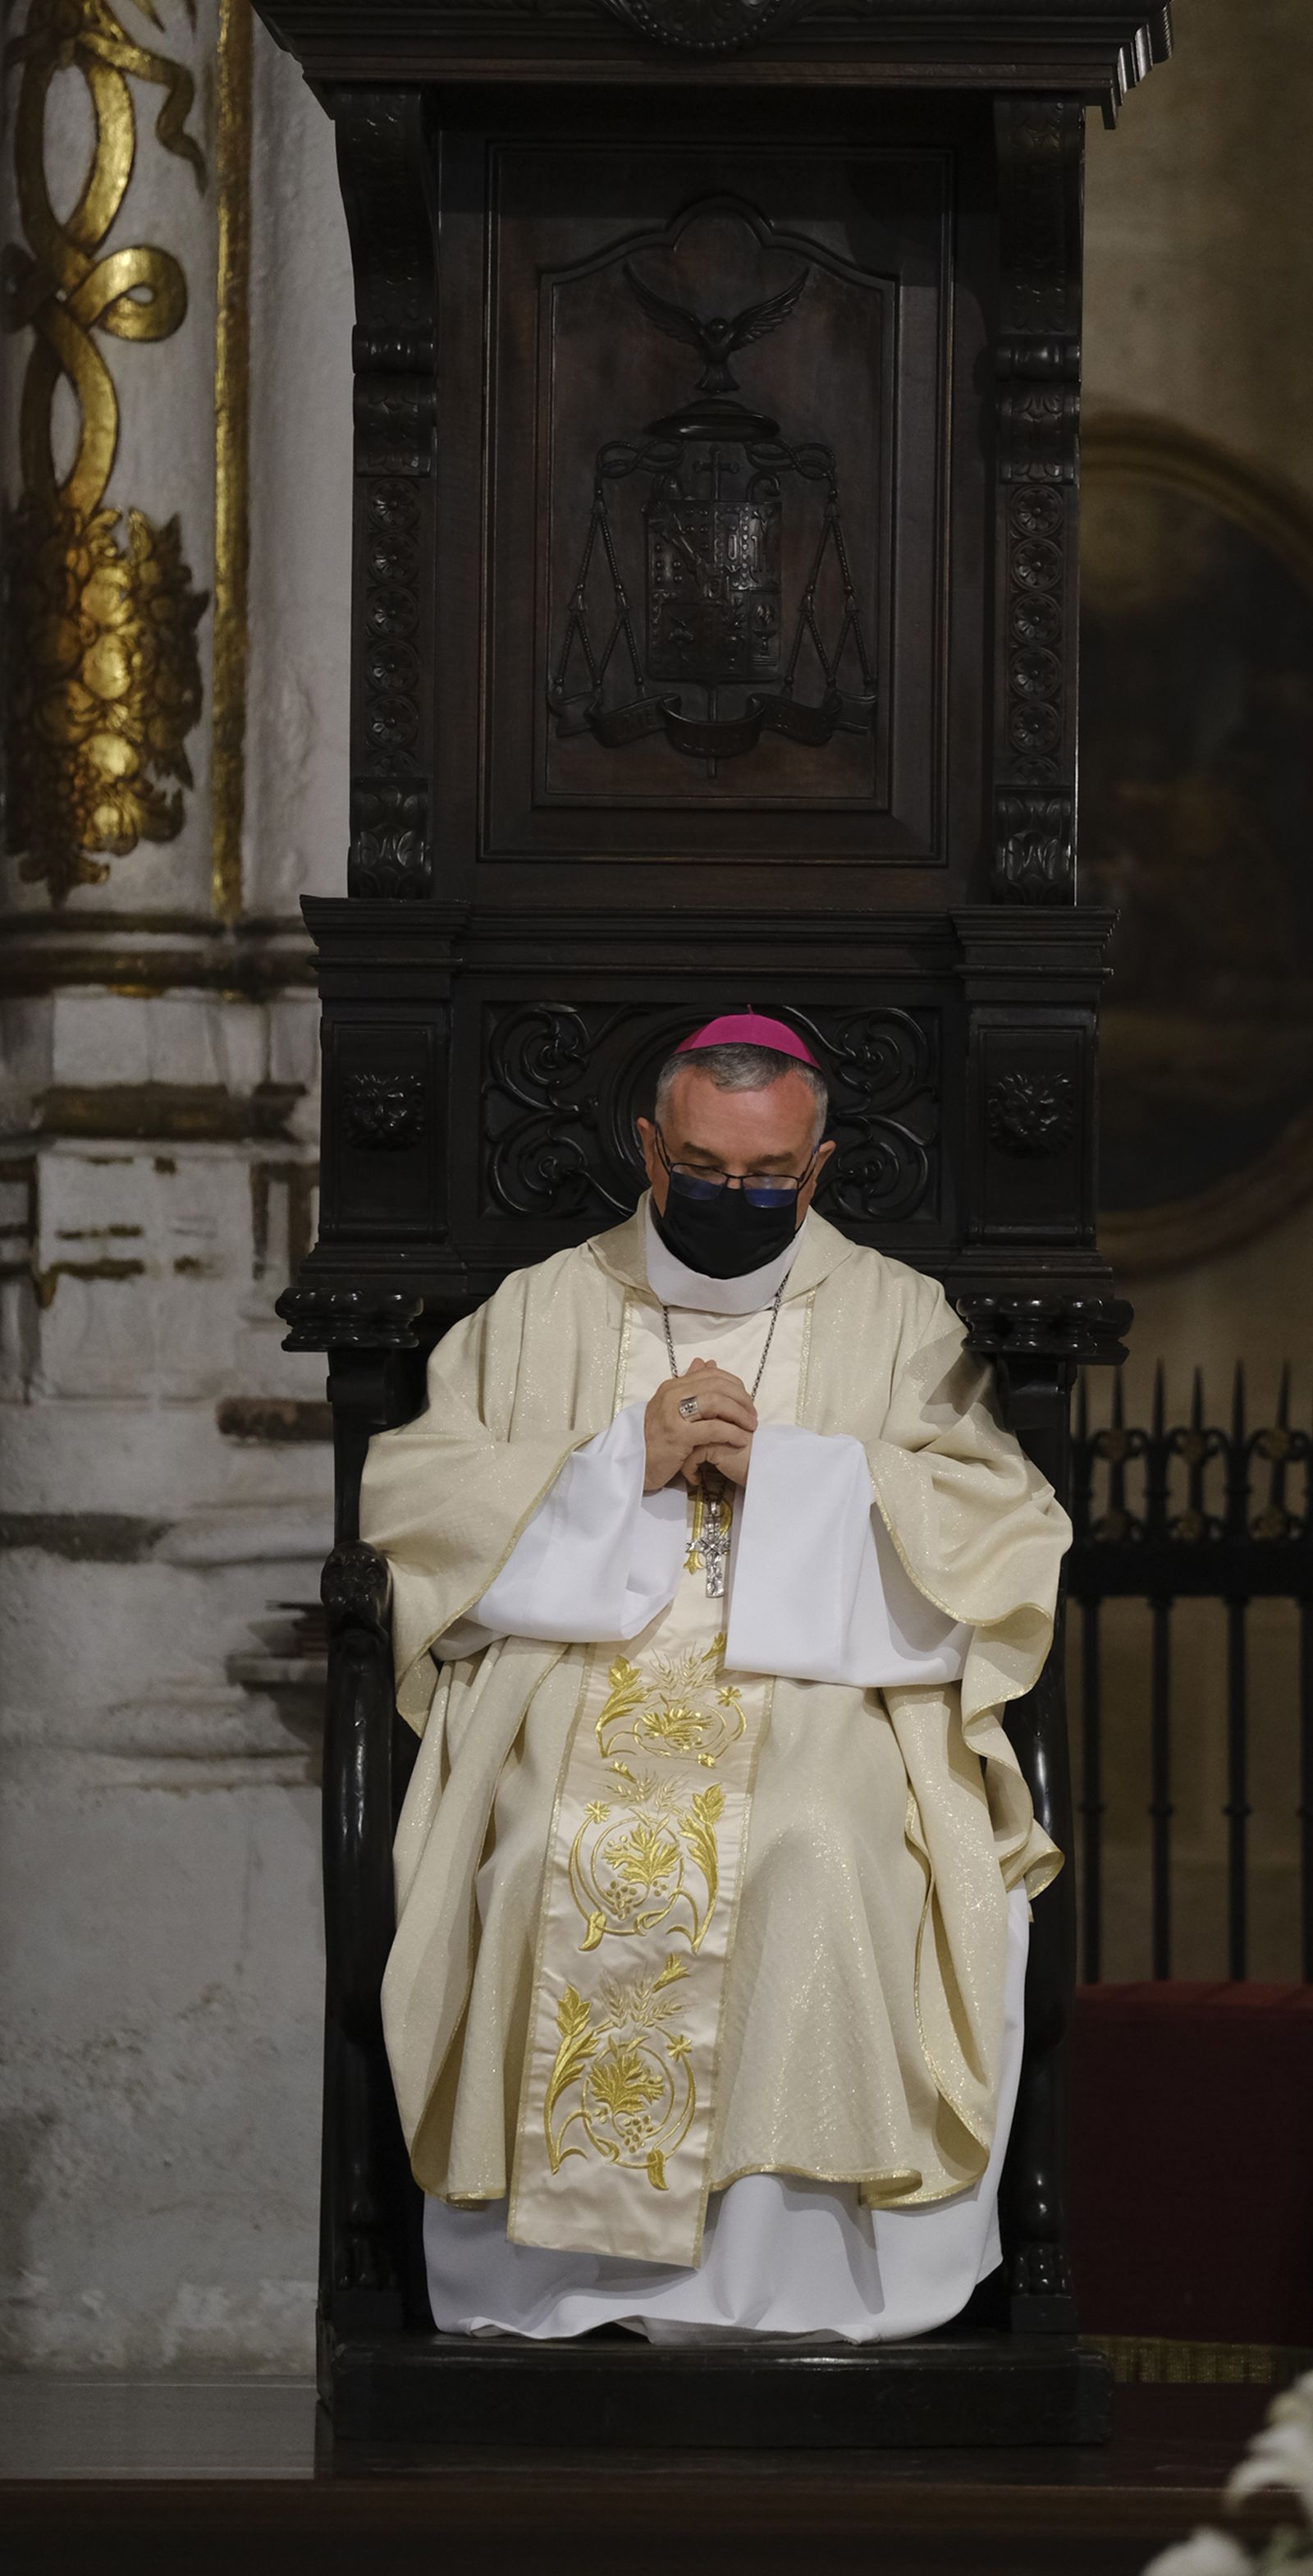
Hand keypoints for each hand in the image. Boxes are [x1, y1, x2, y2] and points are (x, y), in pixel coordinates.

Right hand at [643, 1356, 755, 1494]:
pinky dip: (732, 1433)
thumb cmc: (656, 1439)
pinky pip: (713, 1429)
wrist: (636, 1466)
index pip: (710, 1374)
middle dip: (741, 1399)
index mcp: (672, 1387)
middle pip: (716, 1386)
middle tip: (752, 1415)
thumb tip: (706, 1362)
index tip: (747, 1400)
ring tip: (750, 1427)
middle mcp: (671, 1395)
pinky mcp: (677, 1436)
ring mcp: (672, 1415)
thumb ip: (689, 1386)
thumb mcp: (671, 1408)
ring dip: (739, 1414)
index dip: (734, 1385)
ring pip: (716, 1403)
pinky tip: (741, 1440)